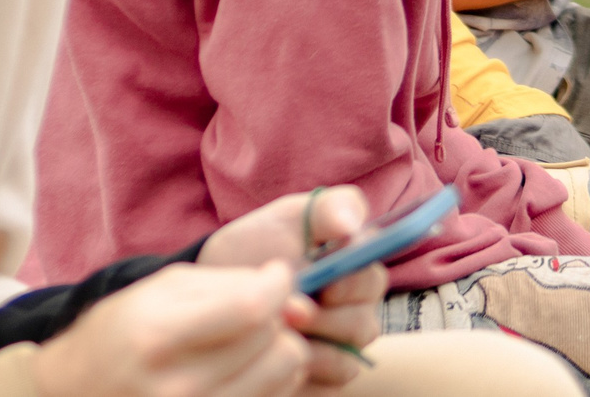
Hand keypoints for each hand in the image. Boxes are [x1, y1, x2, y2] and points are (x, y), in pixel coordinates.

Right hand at [29, 262, 321, 396]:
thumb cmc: (122, 332)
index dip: (278, 285)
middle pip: (274, 342)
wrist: (79, 393)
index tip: (276, 274)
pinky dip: (273, 378)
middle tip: (256, 308)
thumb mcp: (160, 290)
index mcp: (158, 337)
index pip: (252, 309)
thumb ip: (226, 282)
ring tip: (252, 340)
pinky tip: (246, 367)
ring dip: (278, 349)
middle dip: (277, 315)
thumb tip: (286, 287)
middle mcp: (178, 388)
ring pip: (285, 373)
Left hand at [201, 187, 384, 385]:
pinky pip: (331, 382)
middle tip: (289, 310)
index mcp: (355, 265)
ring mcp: (341, 343)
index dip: (355, 281)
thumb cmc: (255, 247)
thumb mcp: (284, 217)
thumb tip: (352, 224)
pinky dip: (305, 371)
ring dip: (314, 346)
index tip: (328, 283)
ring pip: (349, 355)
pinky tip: (277, 355)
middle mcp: (356, 306)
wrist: (216, 293)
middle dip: (327, 318)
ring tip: (277, 331)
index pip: (373, 273)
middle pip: (365, 321)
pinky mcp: (326, 376)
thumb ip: (326, 209)